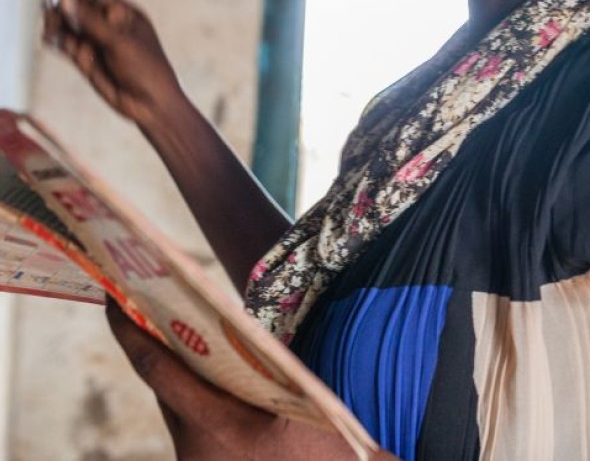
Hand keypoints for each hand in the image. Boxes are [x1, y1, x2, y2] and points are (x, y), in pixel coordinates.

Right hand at [42, 0, 184, 129]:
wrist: (149, 103)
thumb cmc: (145, 68)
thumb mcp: (120, 41)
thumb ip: (91, 21)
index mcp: (125, 14)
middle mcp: (108, 25)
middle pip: (78, 7)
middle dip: (63, 4)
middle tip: (49, 4)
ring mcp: (95, 42)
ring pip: (68, 25)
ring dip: (56, 21)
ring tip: (52, 25)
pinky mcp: (85, 59)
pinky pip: (65, 44)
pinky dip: (55, 39)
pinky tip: (50, 38)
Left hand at [105, 300, 390, 459]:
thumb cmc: (325, 452)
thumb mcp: (304, 400)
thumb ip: (272, 364)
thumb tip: (241, 324)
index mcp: (214, 426)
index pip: (158, 368)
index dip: (129, 330)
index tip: (113, 296)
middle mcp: (193, 449)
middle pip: (163, 386)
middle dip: (155, 344)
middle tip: (149, 300)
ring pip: (176, 406)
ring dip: (181, 371)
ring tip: (183, 330)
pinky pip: (191, 425)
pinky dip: (198, 395)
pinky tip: (215, 376)